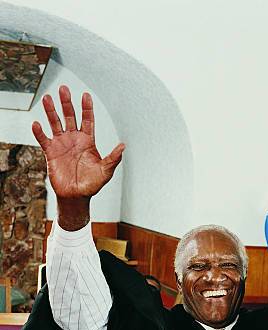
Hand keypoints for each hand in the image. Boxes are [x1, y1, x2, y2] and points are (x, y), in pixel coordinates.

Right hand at [32, 86, 124, 200]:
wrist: (77, 196)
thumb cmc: (92, 184)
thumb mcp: (106, 171)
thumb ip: (113, 158)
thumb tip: (123, 146)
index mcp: (88, 141)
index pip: (88, 120)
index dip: (86, 108)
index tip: (86, 95)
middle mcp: (74, 139)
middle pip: (70, 117)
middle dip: (67, 103)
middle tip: (63, 89)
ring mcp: (62, 144)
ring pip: (55, 123)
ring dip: (51, 111)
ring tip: (47, 98)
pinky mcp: (51, 152)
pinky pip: (43, 139)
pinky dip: (39, 132)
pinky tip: (37, 124)